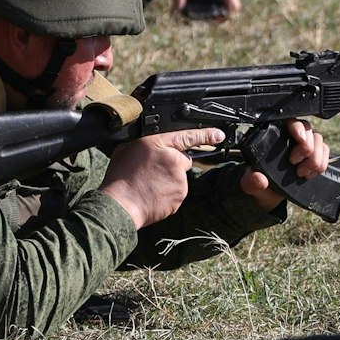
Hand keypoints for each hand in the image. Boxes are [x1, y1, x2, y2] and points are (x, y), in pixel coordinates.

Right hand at [99, 127, 223, 226]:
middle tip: (153, 171)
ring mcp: (179, 180)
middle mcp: (173, 160)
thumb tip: (154, 145)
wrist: (121, 204)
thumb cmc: (120, 177)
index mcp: (159, 144)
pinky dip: (168, 192)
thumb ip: (146, 143)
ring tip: (149, 184)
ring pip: (179, 176)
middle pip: (183, 159)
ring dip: (169, 179)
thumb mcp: (128, 148)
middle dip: (173, 163)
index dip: (206, 135)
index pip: (188, 136)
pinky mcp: (180, 195)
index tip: (219, 135)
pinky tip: (153, 193)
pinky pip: (177, 191)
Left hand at [172, 0, 240, 20]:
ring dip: (223, 8)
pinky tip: (211, 2)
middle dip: (222, 14)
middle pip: (233, 7)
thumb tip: (177, 9)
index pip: (233, 5)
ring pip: (234, 2)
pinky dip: (224, 2)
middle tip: (206, 17)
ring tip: (207, 9)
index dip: (224, 16)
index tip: (211, 19)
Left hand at [239, 120, 330, 206]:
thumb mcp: (250, 183)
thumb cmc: (258, 183)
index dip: (297, 127)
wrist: (269, 194)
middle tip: (295, 163)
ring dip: (314, 159)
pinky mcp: (314, 155)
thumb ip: (251, 180)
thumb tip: (259, 178)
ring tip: (301, 173)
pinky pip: (325, 152)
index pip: (289, 121)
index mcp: (272, 136)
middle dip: (306, 148)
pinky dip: (321, 165)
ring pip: (319, 142)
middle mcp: (290, 137)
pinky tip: (309, 174)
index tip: (300, 140)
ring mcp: (304, 145)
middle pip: (308, 130)